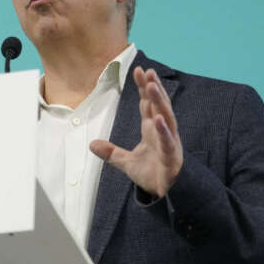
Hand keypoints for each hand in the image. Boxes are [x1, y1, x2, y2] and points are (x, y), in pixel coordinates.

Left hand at [89, 66, 182, 197]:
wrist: (165, 193)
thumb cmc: (151, 173)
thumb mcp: (126, 162)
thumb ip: (111, 152)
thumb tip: (91, 144)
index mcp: (152, 129)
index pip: (147, 104)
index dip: (143, 88)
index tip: (139, 70)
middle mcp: (162, 132)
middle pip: (157, 105)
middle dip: (153, 88)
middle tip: (147, 71)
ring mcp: (169, 142)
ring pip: (166, 118)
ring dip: (159, 102)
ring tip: (152, 86)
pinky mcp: (172, 156)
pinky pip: (168, 141)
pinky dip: (164, 131)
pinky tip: (159, 120)